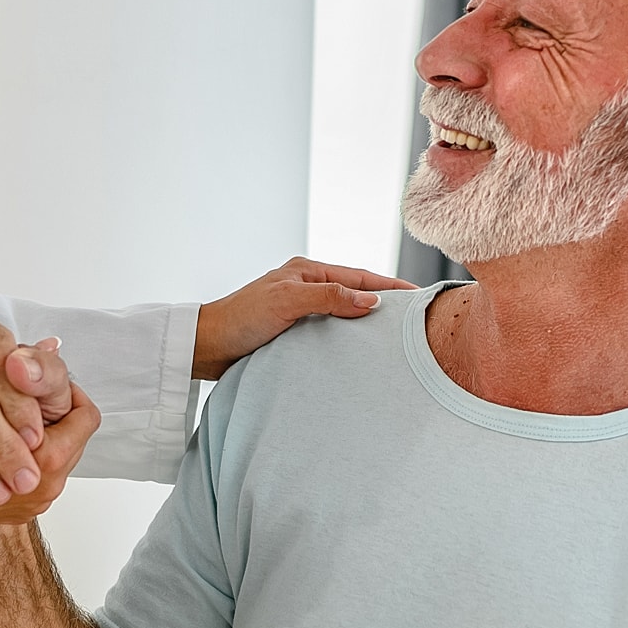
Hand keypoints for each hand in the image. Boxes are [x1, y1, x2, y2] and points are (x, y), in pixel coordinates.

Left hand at [193, 258, 417, 379]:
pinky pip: (332, 334)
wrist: (208, 347)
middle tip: (418, 320)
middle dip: (386, 305)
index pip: (360, 279)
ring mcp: (302, 312)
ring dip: (369, 325)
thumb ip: (329, 298)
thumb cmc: (241, 319)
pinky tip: (362, 355)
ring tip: (397, 339)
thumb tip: (372, 301)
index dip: (391, 288)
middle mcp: (307, 289)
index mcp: (308, 273)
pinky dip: (350, 341)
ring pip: (346, 316)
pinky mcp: (296, 334)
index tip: (420, 297)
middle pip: (357, 295)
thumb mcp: (287, 302)